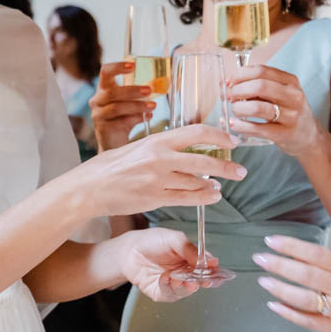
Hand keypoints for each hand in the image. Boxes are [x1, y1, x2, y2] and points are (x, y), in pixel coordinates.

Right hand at [63, 124, 245, 217]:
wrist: (88, 188)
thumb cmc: (109, 166)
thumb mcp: (135, 147)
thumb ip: (160, 147)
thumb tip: (184, 146)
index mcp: (156, 140)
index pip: (197, 132)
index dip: (220, 136)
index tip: (232, 141)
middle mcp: (160, 159)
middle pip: (204, 160)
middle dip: (228, 166)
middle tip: (241, 170)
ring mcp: (158, 180)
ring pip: (198, 182)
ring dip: (214, 184)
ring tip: (222, 185)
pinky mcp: (155, 199)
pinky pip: (187, 198)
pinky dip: (203, 197)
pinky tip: (212, 195)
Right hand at [91, 61, 157, 151]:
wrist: (113, 142)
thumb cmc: (123, 118)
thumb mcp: (131, 103)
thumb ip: (141, 93)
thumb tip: (160, 84)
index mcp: (103, 89)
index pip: (105, 72)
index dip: (117, 67)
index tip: (133, 66)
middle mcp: (97, 100)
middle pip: (112, 92)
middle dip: (132, 90)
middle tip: (150, 90)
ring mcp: (98, 115)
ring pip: (116, 108)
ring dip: (137, 106)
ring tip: (152, 106)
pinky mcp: (102, 128)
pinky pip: (120, 122)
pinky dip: (135, 118)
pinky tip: (146, 117)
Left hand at [113, 227, 209, 301]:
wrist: (128, 251)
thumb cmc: (150, 241)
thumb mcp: (173, 239)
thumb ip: (190, 249)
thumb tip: (208, 259)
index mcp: (190, 259)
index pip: (206, 266)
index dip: (212, 269)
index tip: (215, 269)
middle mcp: (184, 273)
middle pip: (199, 281)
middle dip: (202, 281)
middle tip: (203, 280)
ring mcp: (174, 283)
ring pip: (187, 290)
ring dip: (186, 286)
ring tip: (180, 279)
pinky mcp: (162, 292)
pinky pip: (170, 294)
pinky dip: (169, 287)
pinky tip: (166, 278)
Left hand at [226, 63, 321, 155]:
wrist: (308, 137)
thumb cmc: (288, 112)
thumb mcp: (281, 94)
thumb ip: (259, 86)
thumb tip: (229, 82)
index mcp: (291, 81)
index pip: (261, 70)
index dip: (240, 75)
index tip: (230, 82)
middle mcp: (294, 96)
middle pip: (259, 86)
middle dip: (238, 91)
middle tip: (230, 97)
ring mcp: (291, 116)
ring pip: (257, 108)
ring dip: (239, 108)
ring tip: (235, 111)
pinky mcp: (285, 134)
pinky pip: (258, 129)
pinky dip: (241, 126)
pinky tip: (234, 124)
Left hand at [251, 233, 330, 331]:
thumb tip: (301, 254)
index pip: (315, 254)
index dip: (291, 247)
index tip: (271, 241)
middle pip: (305, 275)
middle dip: (279, 265)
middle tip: (259, 258)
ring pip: (303, 298)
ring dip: (280, 289)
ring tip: (262, 280)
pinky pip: (307, 320)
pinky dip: (288, 313)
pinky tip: (273, 304)